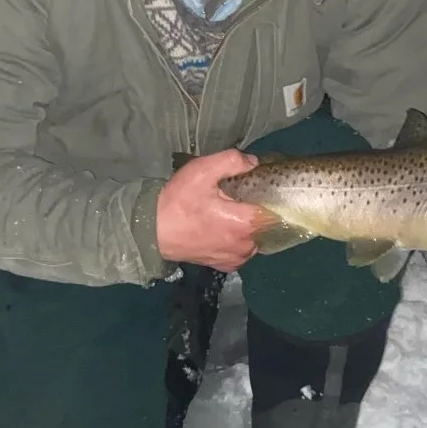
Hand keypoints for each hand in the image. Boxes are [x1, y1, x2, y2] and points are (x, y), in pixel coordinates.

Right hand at [156, 149, 268, 270]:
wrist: (152, 232)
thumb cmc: (178, 202)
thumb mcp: (202, 171)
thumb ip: (232, 161)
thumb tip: (253, 162)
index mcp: (246, 223)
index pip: (274, 211)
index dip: (269, 197)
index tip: (259, 188)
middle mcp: (246, 246)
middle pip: (265, 225)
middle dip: (256, 211)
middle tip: (238, 198)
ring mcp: (236, 259)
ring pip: (255, 238)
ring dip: (247, 226)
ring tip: (230, 212)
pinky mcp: (226, 266)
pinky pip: (241, 250)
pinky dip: (237, 240)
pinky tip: (223, 228)